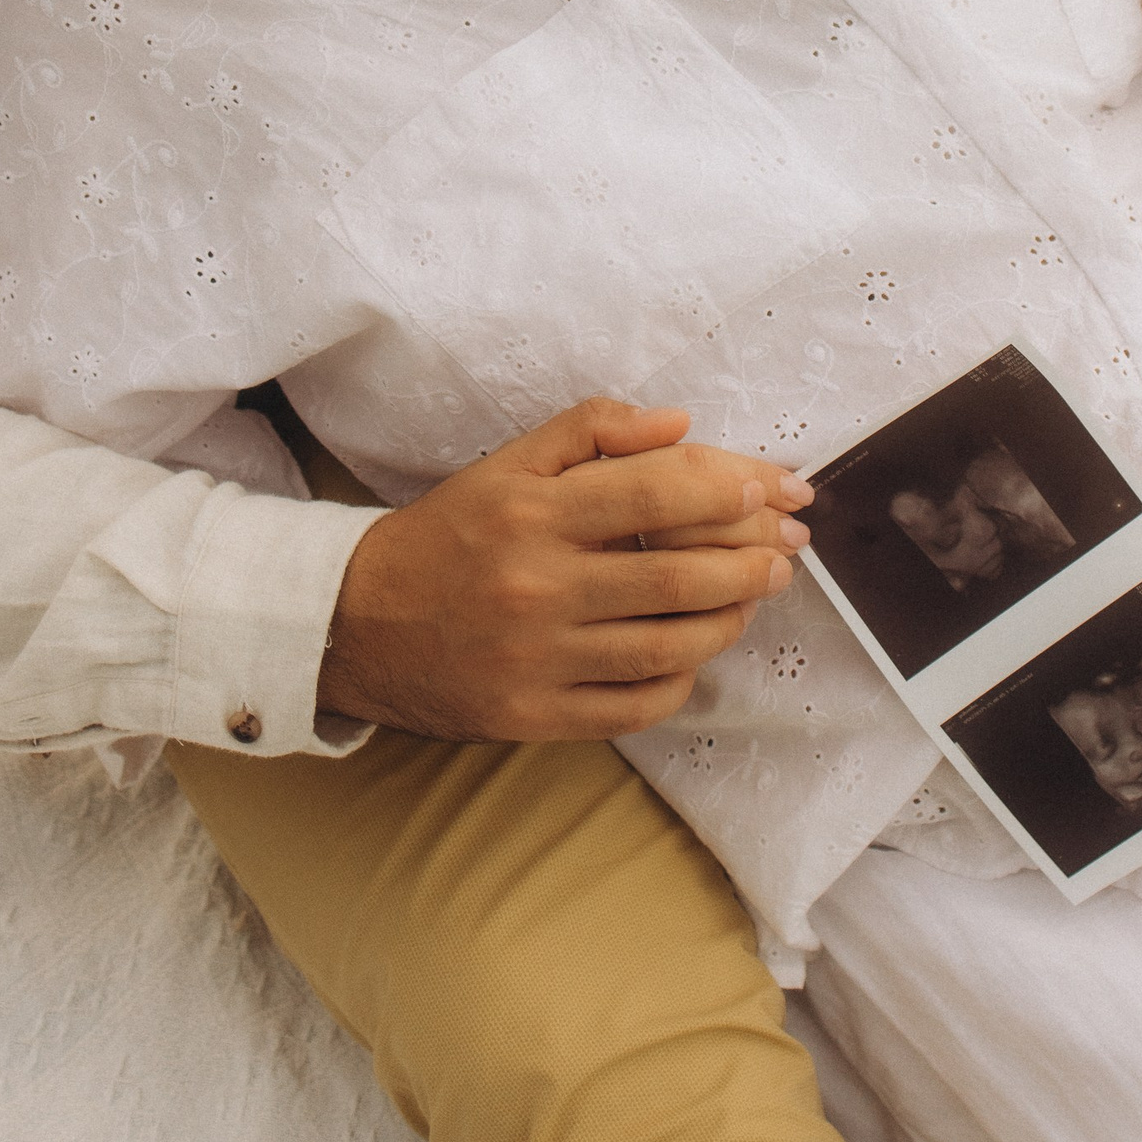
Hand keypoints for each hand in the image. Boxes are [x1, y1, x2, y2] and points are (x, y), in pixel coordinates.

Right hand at [318, 397, 811, 742]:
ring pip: (669, 647)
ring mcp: (538, 660)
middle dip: (752, 561)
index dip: (727, 491)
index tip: (772, 489)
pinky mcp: (535, 717)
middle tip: (789, 548)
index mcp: (533, 513)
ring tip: (754, 595)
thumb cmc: (445, 535)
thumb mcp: (504, 464)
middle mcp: (539, 586)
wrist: (352, 624)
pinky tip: (694, 654)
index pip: (654, 495)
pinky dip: (680, 679)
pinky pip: (636, 705)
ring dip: (731, 619)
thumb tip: (679, 424)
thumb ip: (590, 431)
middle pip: (678, 578)